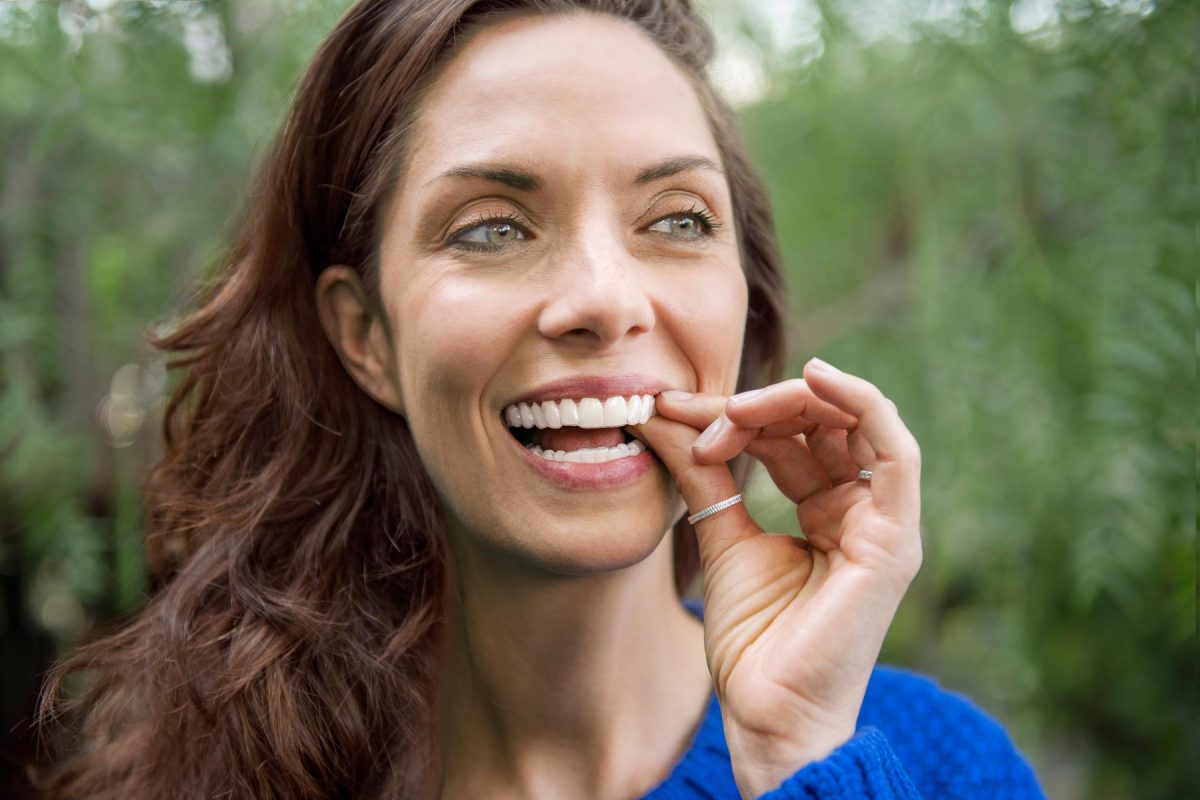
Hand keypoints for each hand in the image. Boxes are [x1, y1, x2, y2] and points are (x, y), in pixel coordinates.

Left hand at [633, 358, 921, 798]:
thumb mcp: (720, 538)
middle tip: (698, 413)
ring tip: (731, 409)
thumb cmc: (752, 641)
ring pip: (854, 423)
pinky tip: (815, 377)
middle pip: (821, 423)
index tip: (673, 413)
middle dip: (758, 405)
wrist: (767, 712)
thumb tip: (662, 416)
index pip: (790, 437)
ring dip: (791, 402)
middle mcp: (860, 510)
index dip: (735, 416)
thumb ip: (703, 475)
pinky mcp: (895, 538)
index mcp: (827, 511)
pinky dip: (862, 402)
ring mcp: (883, 523)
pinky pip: (895, 450)